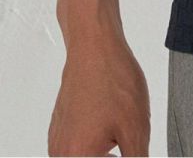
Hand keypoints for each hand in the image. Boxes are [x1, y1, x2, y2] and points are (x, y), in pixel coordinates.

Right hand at [48, 24, 149, 155]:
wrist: (94, 46)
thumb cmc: (112, 80)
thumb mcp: (136, 129)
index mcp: (77, 157)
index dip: (123, 155)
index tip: (129, 146)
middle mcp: (60, 153)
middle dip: (111, 154)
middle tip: (122, 134)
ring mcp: (56, 140)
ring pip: (85, 155)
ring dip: (103, 151)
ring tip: (117, 127)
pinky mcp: (58, 127)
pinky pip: (77, 145)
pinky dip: (94, 141)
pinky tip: (107, 120)